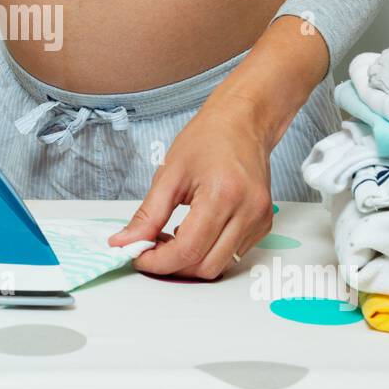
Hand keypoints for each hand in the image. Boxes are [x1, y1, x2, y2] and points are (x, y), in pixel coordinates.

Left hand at [107, 97, 274, 278]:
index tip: (138, 256)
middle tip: (151, 248)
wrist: (242, 122)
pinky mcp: (264, 224)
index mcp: (222, 195)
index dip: (158, 261)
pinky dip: (209, 252)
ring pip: (220, 265)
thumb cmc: (208, 139)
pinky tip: (194, 232)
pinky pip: (233, 254)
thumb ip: (147, 215)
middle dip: (173, 265)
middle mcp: (247, 211)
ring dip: (191, 261)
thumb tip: (124, 242)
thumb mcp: (169, 174)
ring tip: (172, 237)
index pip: (188, 250)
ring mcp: (260, 220)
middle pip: (205, 266)